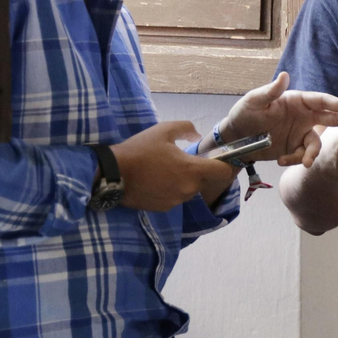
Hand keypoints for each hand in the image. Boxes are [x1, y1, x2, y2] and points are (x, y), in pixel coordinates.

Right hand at [113, 122, 238, 211]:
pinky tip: (157, 180)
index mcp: (192, 170)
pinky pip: (176, 197)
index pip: (223, 172)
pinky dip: (172, 189)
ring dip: (185, 180)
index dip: (226, 165)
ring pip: (190, 189)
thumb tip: (198, 136)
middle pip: (206, 180)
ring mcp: (176, 201)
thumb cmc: (139, 150)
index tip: (221, 159)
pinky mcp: (164, 208)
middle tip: (182, 160)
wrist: (111, 174)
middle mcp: (188, 188)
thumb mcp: (163, 130)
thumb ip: (186, 129)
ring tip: (165, 169)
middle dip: (200, 171)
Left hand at [222, 72, 337, 165]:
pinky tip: (281, 160)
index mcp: (298, 100)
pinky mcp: (296, 148)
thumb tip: (285, 75)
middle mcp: (304, 115)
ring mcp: (301, 132)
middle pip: (332, 117)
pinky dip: (296, 160)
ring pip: (317, 143)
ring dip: (312, 153)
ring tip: (304, 162)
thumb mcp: (254, 102)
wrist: (235, 140)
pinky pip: (304, 155)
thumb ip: (270, 91)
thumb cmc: (243, 114)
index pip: (323, 101)